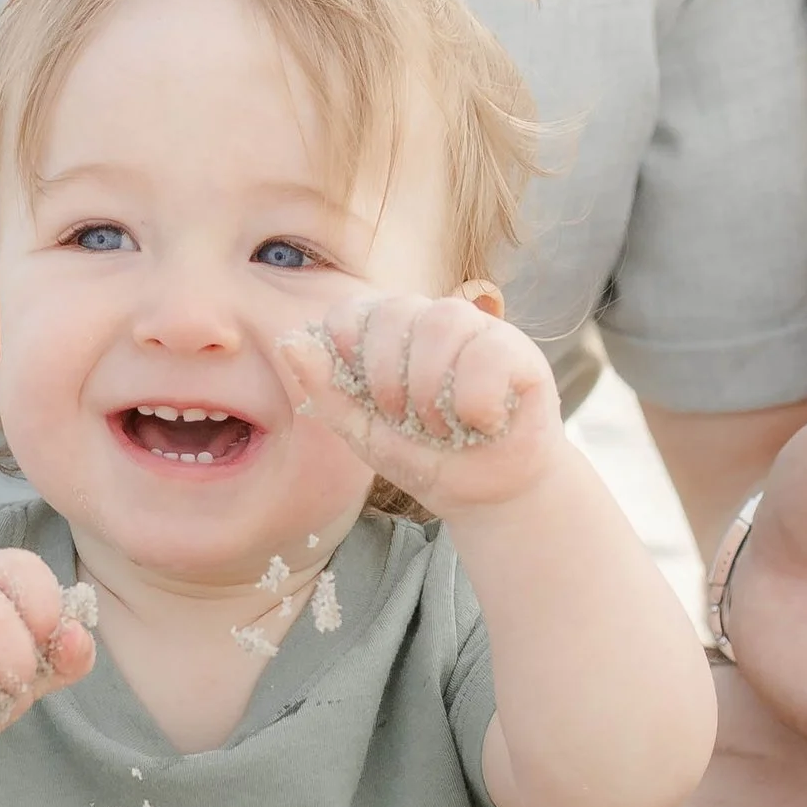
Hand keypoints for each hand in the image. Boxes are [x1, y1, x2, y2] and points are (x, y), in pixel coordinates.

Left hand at [278, 294, 558, 513]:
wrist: (484, 495)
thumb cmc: (424, 458)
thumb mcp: (363, 433)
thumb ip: (326, 389)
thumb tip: (289, 340)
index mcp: (387, 334)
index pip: (352, 310)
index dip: (352, 353)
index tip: (370, 401)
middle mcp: (430, 320)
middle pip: (395, 313)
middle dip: (391, 384)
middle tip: (409, 422)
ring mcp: (476, 329)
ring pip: (441, 323)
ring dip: (433, 394)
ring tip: (445, 428)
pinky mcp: (518, 349)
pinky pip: (486, 353)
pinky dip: (477, 404)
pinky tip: (484, 423)